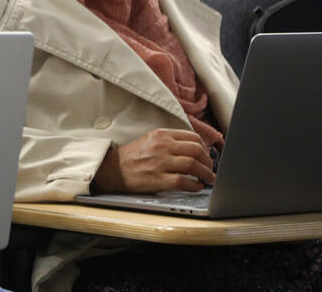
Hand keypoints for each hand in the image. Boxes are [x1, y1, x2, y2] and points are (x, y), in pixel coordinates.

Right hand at [92, 128, 214, 193]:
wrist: (111, 170)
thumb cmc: (131, 157)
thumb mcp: (149, 140)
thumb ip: (169, 141)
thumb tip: (194, 150)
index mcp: (160, 134)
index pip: (192, 137)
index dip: (205, 148)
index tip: (206, 156)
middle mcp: (161, 146)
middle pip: (196, 150)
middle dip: (209, 162)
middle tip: (210, 170)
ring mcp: (159, 162)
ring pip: (193, 165)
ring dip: (206, 174)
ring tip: (209, 179)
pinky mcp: (158, 179)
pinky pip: (184, 182)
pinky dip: (195, 186)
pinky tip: (197, 187)